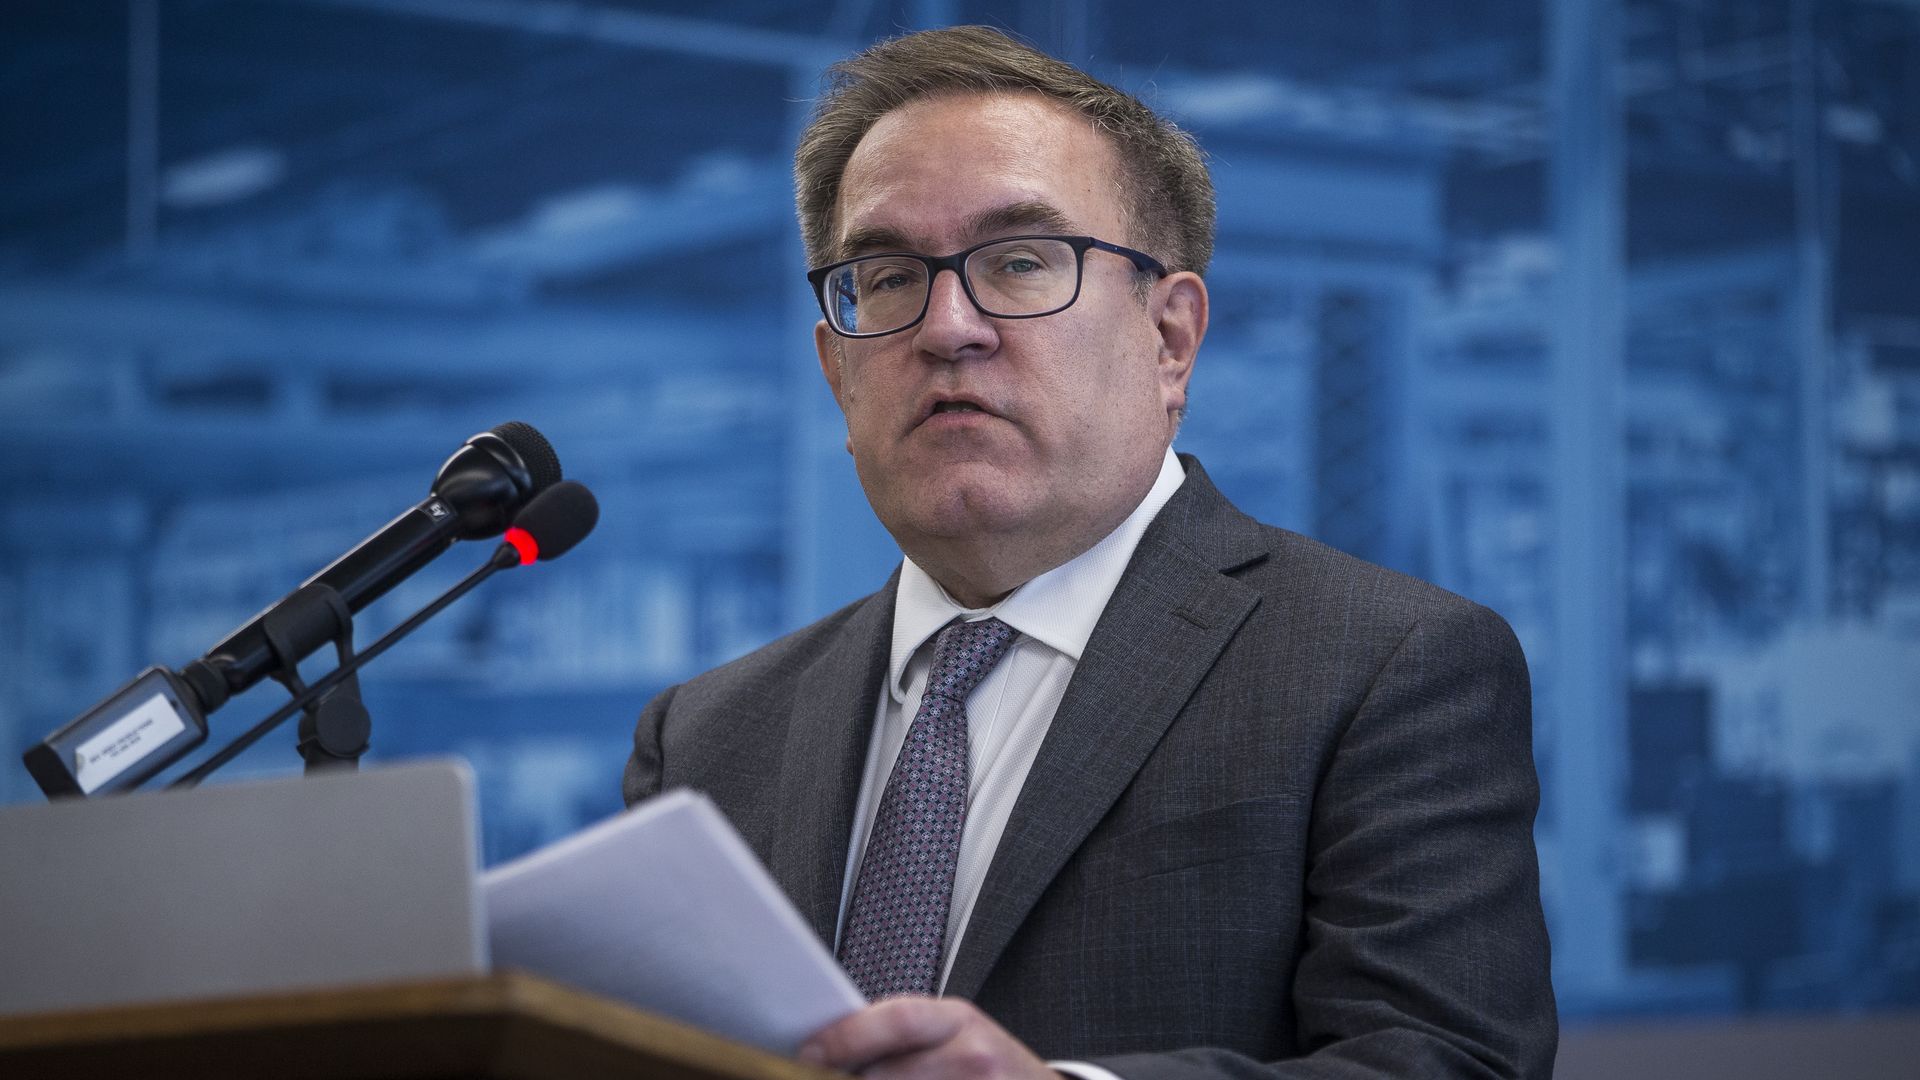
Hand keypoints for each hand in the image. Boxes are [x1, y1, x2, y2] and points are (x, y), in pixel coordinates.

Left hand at [798, 996, 1057, 1079]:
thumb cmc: (985, 1063)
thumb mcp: (951, 1033)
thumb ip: (900, 1034)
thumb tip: (828, 1047)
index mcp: (959, 1021)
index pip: (898, 1020)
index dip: (849, 1037)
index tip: (808, 1052)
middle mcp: (974, 1057)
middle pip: (890, 1074)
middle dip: (850, 1078)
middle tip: (817, 1075)